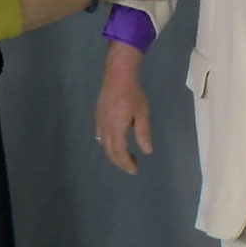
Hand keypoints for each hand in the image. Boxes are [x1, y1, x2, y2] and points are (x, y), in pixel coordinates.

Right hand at [95, 43, 152, 174]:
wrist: (117, 76)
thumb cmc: (133, 93)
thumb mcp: (142, 113)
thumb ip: (143, 133)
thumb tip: (147, 151)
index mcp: (116, 128)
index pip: (119, 152)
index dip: (126, 163)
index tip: (134, 170)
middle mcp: (105, 128)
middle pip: (110, 152)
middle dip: (120, 161)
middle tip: (132, 166)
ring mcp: (99, 123)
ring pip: (104, 145)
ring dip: (114, 154)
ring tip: (126, 156)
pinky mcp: (98, 117)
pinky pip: (101, 137)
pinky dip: (108, 145)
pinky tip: (115, 143)